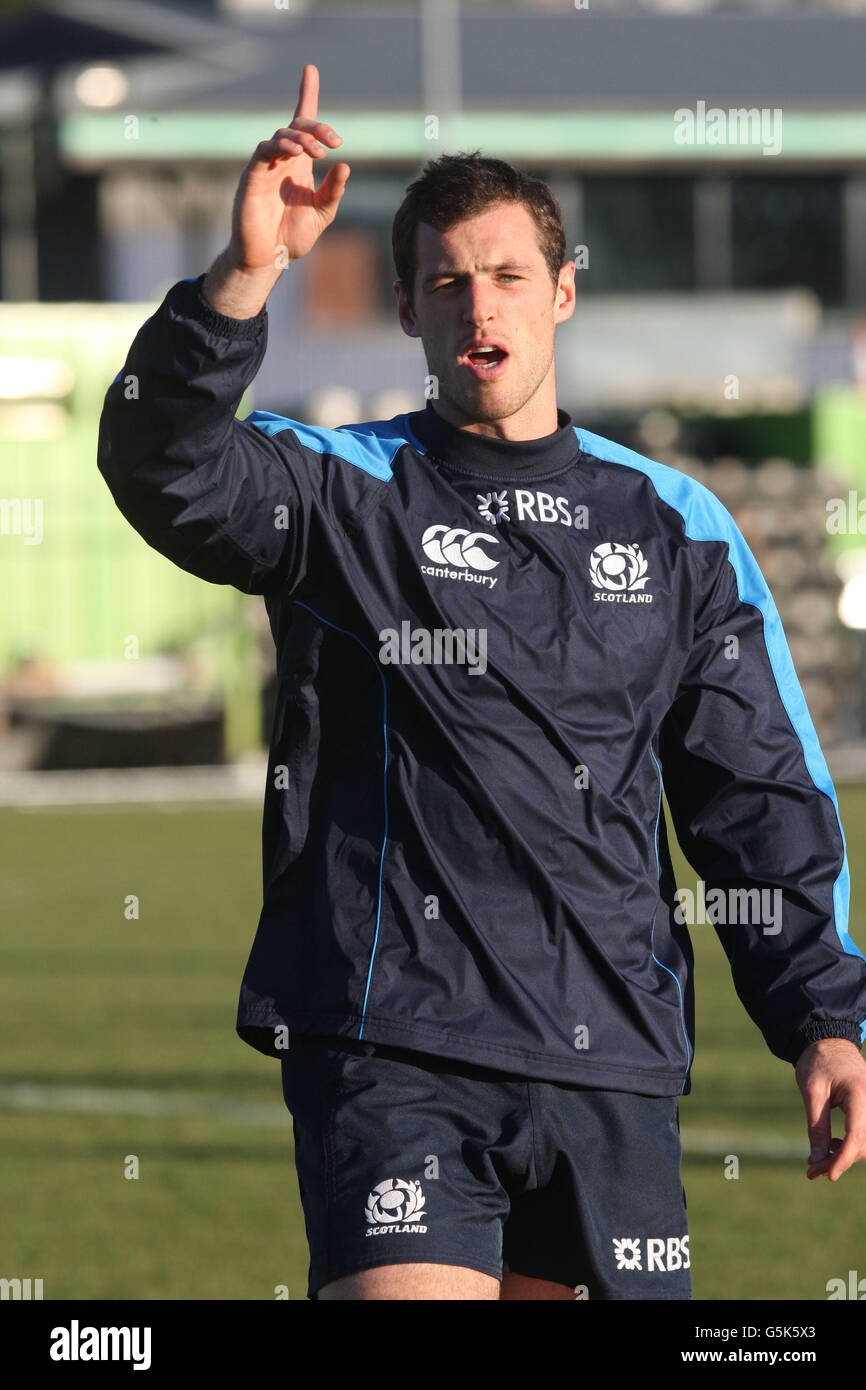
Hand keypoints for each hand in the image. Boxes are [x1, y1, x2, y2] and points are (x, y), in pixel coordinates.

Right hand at [202, 62, 349, 315]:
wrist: (268, 258)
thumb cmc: (291, 237)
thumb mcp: (322, 213)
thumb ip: (333, 190)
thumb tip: (345, 166)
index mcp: (299, 165)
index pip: (302, 123)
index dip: (306, 94)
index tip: (310, 70)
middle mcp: (283, 161)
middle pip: (297, 126)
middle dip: (317, 127)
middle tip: (334, 142)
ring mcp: (266, 166)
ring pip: (282, 135)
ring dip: (302, 138)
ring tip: (318, 153)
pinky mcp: (252, 175)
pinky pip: (265, 150)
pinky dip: (280, 146)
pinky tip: (296, 154)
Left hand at [794, 1036, 865, 1180]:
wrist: (829, 1043)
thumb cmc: (818, 1062)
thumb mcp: (811, 1092)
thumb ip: (817, 1126)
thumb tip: (818, 1159)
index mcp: (860, 1093)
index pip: (857, 1134)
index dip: (844, 1158)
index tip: (828, 1175)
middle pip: (862, 1143)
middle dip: (839, 1160)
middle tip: (811, 1171)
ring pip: (865, 1142)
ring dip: (844, 1156)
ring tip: (816, 1161)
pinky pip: (864, 1134)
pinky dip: (849, 1145)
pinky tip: (830, 1146)